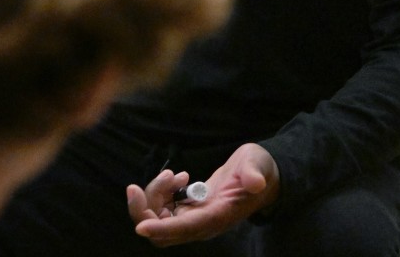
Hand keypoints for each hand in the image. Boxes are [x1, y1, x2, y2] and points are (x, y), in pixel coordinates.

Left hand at [126, 143, 279, 246]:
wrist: (260, 178)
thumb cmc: (258, 170)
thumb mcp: (258, 166)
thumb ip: (254, 174)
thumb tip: (255, 183)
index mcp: (218, 216)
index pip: (185, 228)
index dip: (162, 229)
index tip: (141, 227)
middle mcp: (201, 224)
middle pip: (161, 232)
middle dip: (144, 211)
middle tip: (139, 185)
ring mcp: (192, 219)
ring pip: (157, 218)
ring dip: (154, 195)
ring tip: (174, 174)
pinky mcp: (187, 210)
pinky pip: (161, 209)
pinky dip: (160, 192)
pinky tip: (177, 177)